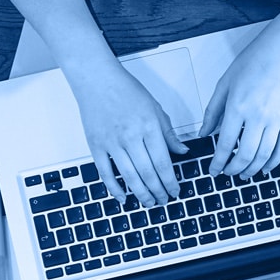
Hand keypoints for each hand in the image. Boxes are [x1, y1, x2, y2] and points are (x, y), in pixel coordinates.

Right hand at [72, 62, 186, 205]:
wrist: (96, 77)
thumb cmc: (125, 90)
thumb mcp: (154, 107)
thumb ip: (168, 133)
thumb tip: (182, 152)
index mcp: (148, 126)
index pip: (163, 162)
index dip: (170, 181)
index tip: (175, 191)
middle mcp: (130, 136)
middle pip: (148, 173)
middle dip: (158, 191)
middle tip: (164, 200)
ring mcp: (112, 142)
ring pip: (129, 177)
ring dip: (141, 194)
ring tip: (149, 202)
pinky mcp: (96, 145)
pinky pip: (106, 173)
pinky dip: (115, 188)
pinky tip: (123, 198)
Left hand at [201, 32, 279, 179]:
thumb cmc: (254, 62)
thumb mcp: (224, 84)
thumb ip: (212, 111)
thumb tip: (203, 133)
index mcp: (238, 107)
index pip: (225, 144)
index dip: (218, 163)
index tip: (214, 170)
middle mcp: (258, 116)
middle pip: (245, 155)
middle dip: (234, 170)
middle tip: (228, 173)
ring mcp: (276, 119)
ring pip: (263, 156)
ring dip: (252, 170)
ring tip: (244, 174)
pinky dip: (273, 162)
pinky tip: (265, 167)